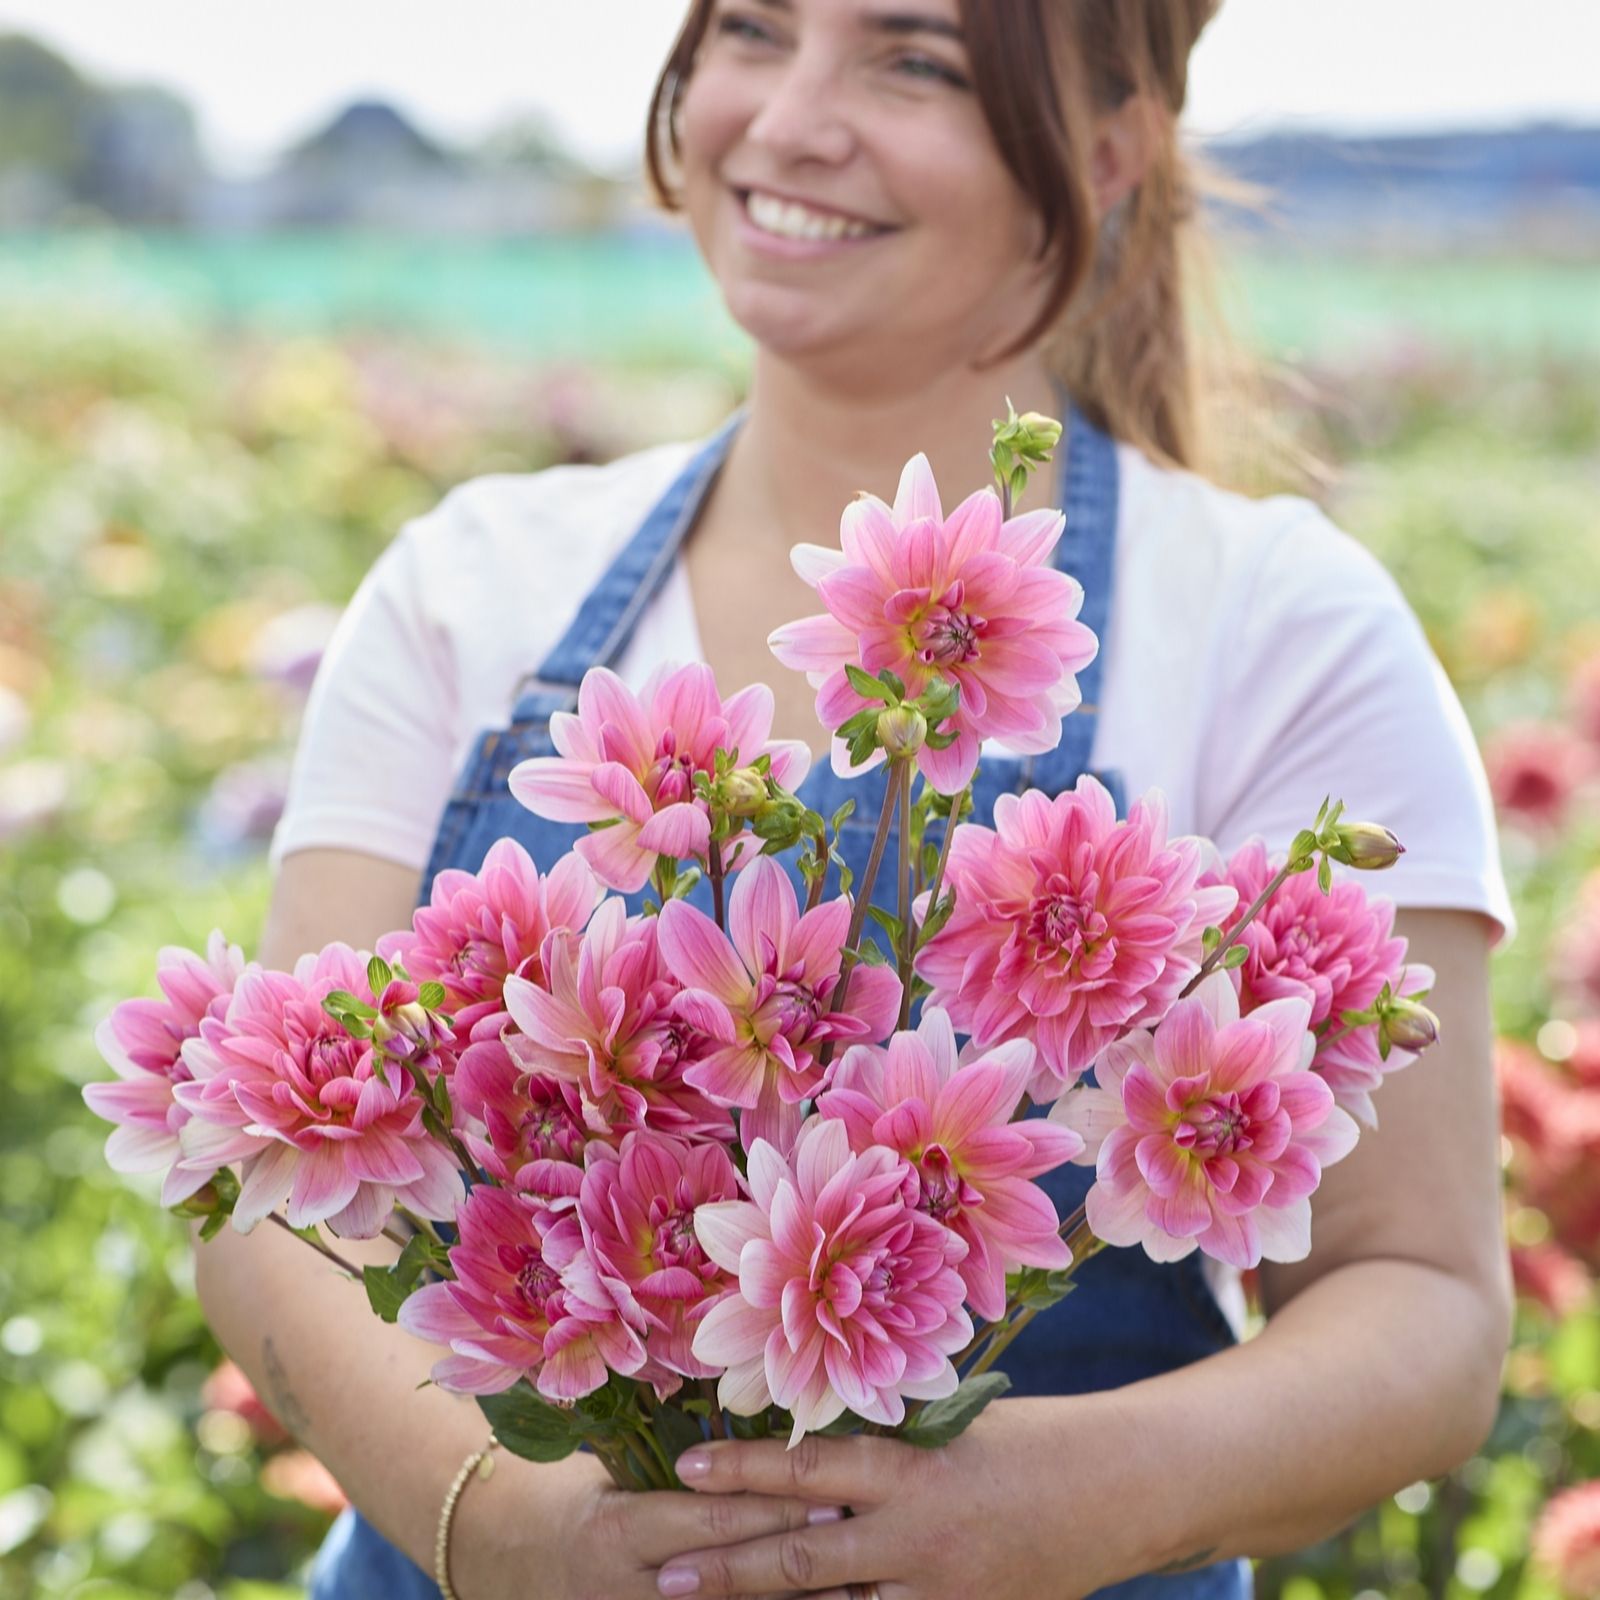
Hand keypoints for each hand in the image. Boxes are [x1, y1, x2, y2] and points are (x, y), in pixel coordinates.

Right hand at [451, 1447, 841, 1599]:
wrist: (532, 1562)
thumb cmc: (592, 1493)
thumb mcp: (617, 1469)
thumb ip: (679, 1456)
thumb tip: (758, 1408)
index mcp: (620, 1529)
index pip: (711, 1520)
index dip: (774, 1509)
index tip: (833, 1493)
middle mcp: (628, 1588)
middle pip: (729, 1575)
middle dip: (795, 1557)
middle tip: (856, 1536)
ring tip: (856, 1585)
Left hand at [652, 1402, 1115, 1599]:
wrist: (1116, 1491)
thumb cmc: (1030, 1440)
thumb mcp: (951, 1426)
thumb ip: (884, 1447)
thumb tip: (810, 1457)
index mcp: (911, 1470)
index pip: (807, 1469)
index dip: (741, 1469)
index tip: (685, 1468)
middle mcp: (915, 1538)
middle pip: (800, 1559)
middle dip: (726, 1570)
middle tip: (664, 1576)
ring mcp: (938, 1595)